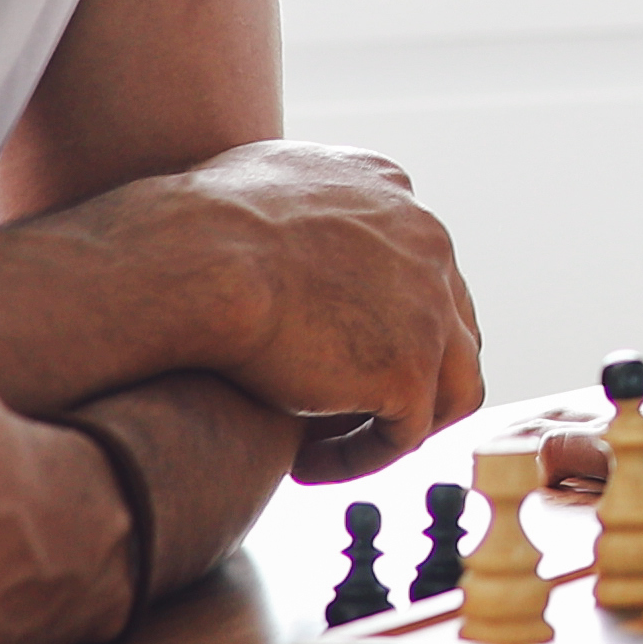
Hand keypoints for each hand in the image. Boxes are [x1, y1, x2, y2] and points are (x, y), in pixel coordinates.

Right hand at [136, 140, 482, 479]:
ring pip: (450, 386)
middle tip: (348, 410)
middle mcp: (427, 241)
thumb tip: (273, 220)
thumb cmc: (190, 227)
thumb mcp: (256, 177)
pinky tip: (303, 466)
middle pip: (452, 323)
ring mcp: (429, 306)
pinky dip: (359, 458)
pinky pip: (403, 434)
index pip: (421, 264)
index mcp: (392, 192)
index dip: (390, 316)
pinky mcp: (410, 368)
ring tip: (337, 449)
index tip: (338, 352)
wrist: (191, 259)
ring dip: (395, 422)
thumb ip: (290, 195)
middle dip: (411, 370)